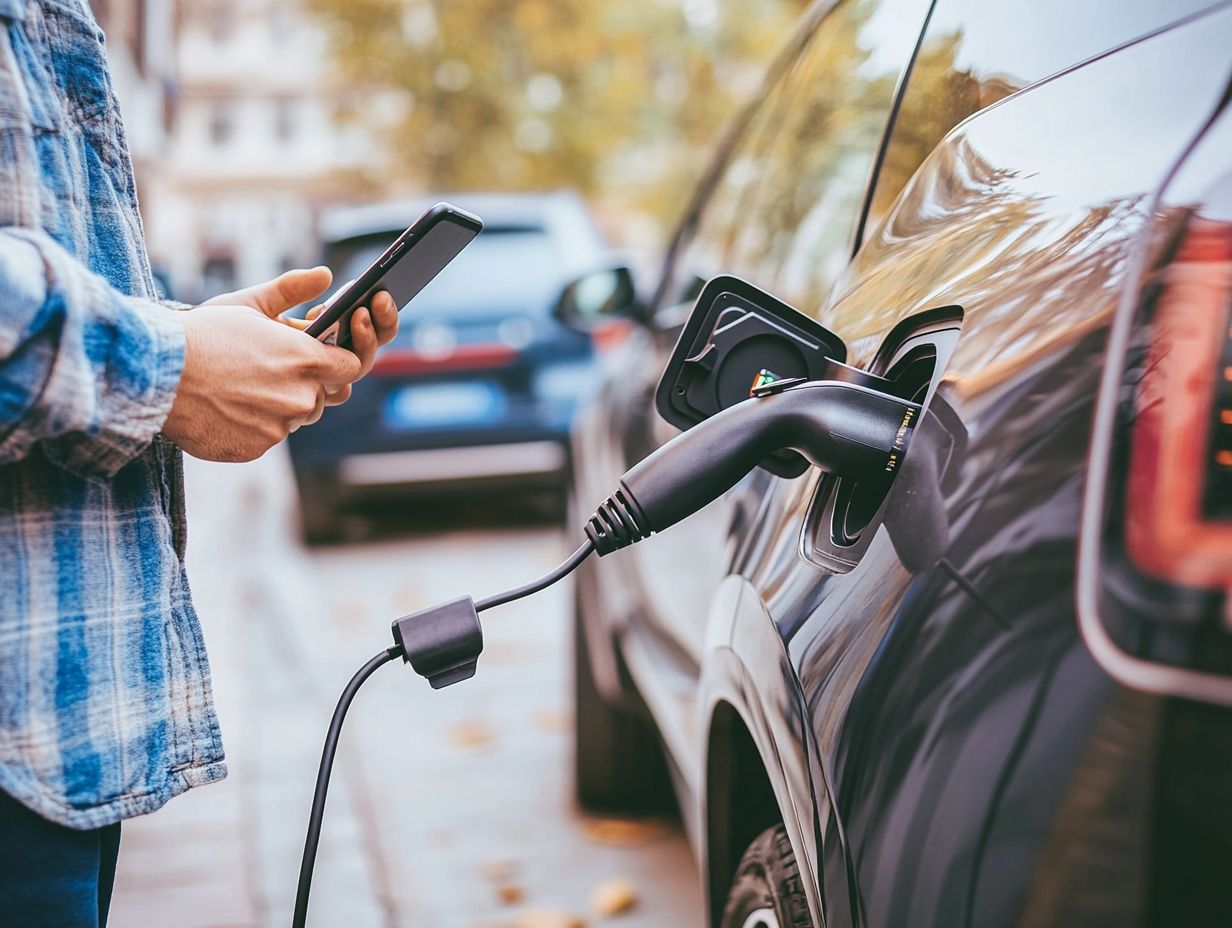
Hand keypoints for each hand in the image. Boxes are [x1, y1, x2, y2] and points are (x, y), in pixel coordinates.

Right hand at [164, 265, 402, 461]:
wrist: (154, 373)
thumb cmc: (202, 333)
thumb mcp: (248, 303)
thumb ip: (292, 290)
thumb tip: (325, 274)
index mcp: (306, 359)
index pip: (351, 366)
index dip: (338, 362)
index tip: (322, 358)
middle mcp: (299, 396)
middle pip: (322, 396)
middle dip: (303, 384)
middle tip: (268, 372)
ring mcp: (279, 426)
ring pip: (295, 419)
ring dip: (278, 407)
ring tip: (243, 387)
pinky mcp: (257, 448)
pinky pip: (267, 438)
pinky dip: (252, 426)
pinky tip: (227, 408)